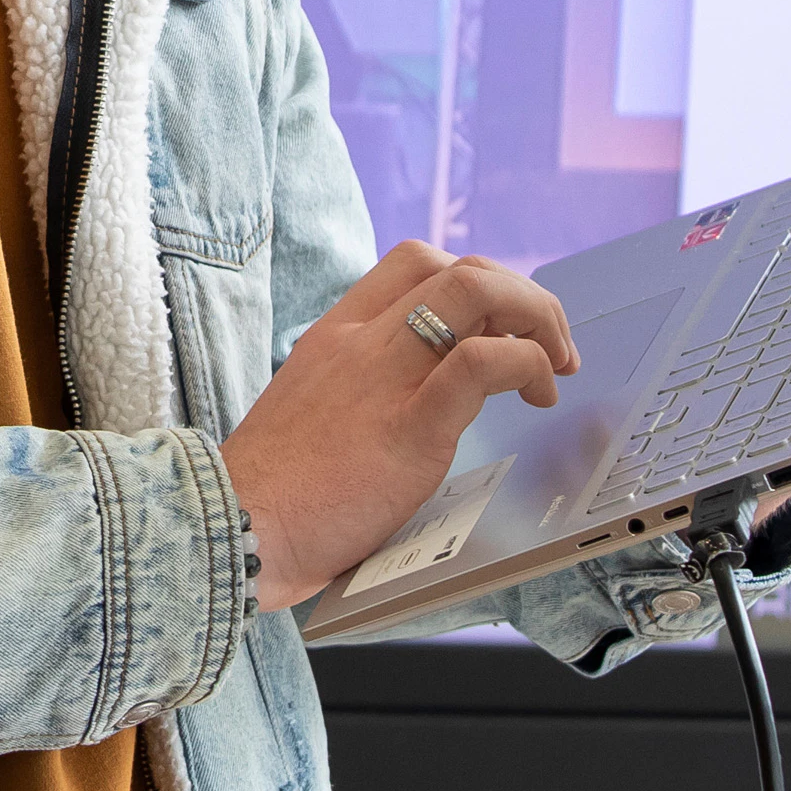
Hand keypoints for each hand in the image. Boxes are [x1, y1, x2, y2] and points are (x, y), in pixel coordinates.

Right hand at [221, 241, 576, 612]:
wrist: (236, 528)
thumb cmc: (272, 490)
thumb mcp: (312, 409)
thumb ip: (358, 390)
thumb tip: (415, 396)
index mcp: (337, 334)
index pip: (415, 263)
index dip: (475, 280)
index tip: (499, 323)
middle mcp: (362, 341)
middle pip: (459, 267)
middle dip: (523, 295)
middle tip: (547, 343)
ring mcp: (385, 378)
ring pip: (477, 291)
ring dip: (537, 318)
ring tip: (554, 364)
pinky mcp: (410, 427)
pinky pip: (481, 363)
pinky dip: (525, 363)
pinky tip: (537, 392)